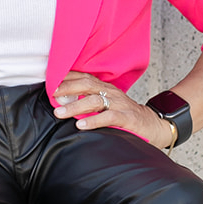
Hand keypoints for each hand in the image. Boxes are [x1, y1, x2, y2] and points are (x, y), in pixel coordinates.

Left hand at [52, 72, 176, 148]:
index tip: (49, 81)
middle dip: (67, 88)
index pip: (84, 78)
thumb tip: (62, 103)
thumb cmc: (125, 116)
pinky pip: (109, 117)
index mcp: (105, 88)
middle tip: (51, 95)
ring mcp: (120, 104)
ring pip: (95, 101)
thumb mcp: (106, 105)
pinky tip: (81, 125)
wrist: (153, 125)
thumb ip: (88, 102)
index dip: (66, 78)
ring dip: (75, 106)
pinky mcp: (127, 118)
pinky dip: (94, 121)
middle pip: (86, 85)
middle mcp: (111, 92)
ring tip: (60, 113)